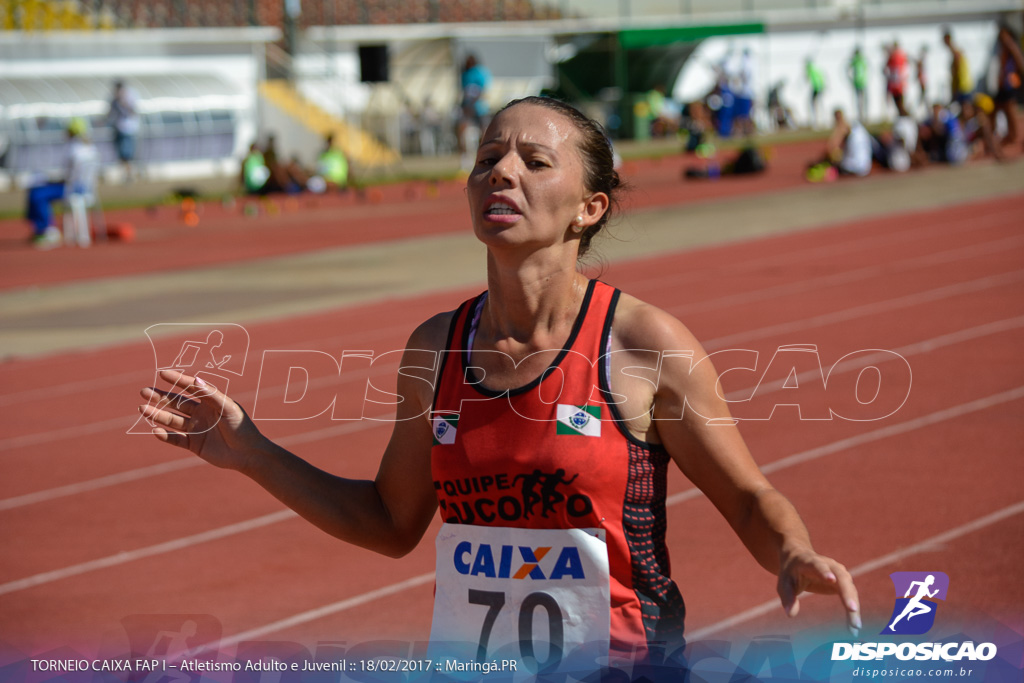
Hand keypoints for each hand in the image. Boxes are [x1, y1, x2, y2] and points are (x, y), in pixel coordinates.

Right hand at [138, 369, 264, 470]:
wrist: (248, 453)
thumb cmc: (241, 427)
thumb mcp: (228, 408)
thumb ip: (211, 395)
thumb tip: (195, 379)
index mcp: (210, 401)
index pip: (190, 387)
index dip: (177, 380)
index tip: (162, 373)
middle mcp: (201, 413)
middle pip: (176, 403)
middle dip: (160, 397)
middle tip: (144, 392)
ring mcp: (196, 429)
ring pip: (173, 420)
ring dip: (158, 415)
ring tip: (143, 409)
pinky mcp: (194, 444)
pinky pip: (176, 439)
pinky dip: (166, 436)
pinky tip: (156, 431)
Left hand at [778, 546, 861, 636]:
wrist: (799, 559)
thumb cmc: (790, 572)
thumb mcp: (784, 583)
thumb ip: (787, 597)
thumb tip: (791, 615)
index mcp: (810, 562)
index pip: (818, 565)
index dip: (824, 572)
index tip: (831, 579)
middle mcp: (829, 565)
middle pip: (841, 578)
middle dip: (847, 593)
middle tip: (852, 609)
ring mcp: (839, 573)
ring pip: (850, 589)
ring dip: (854, 606)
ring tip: (855, 626)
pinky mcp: (844, 583)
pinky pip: (851, 597)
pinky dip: (853, 611)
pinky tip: (854, 627)